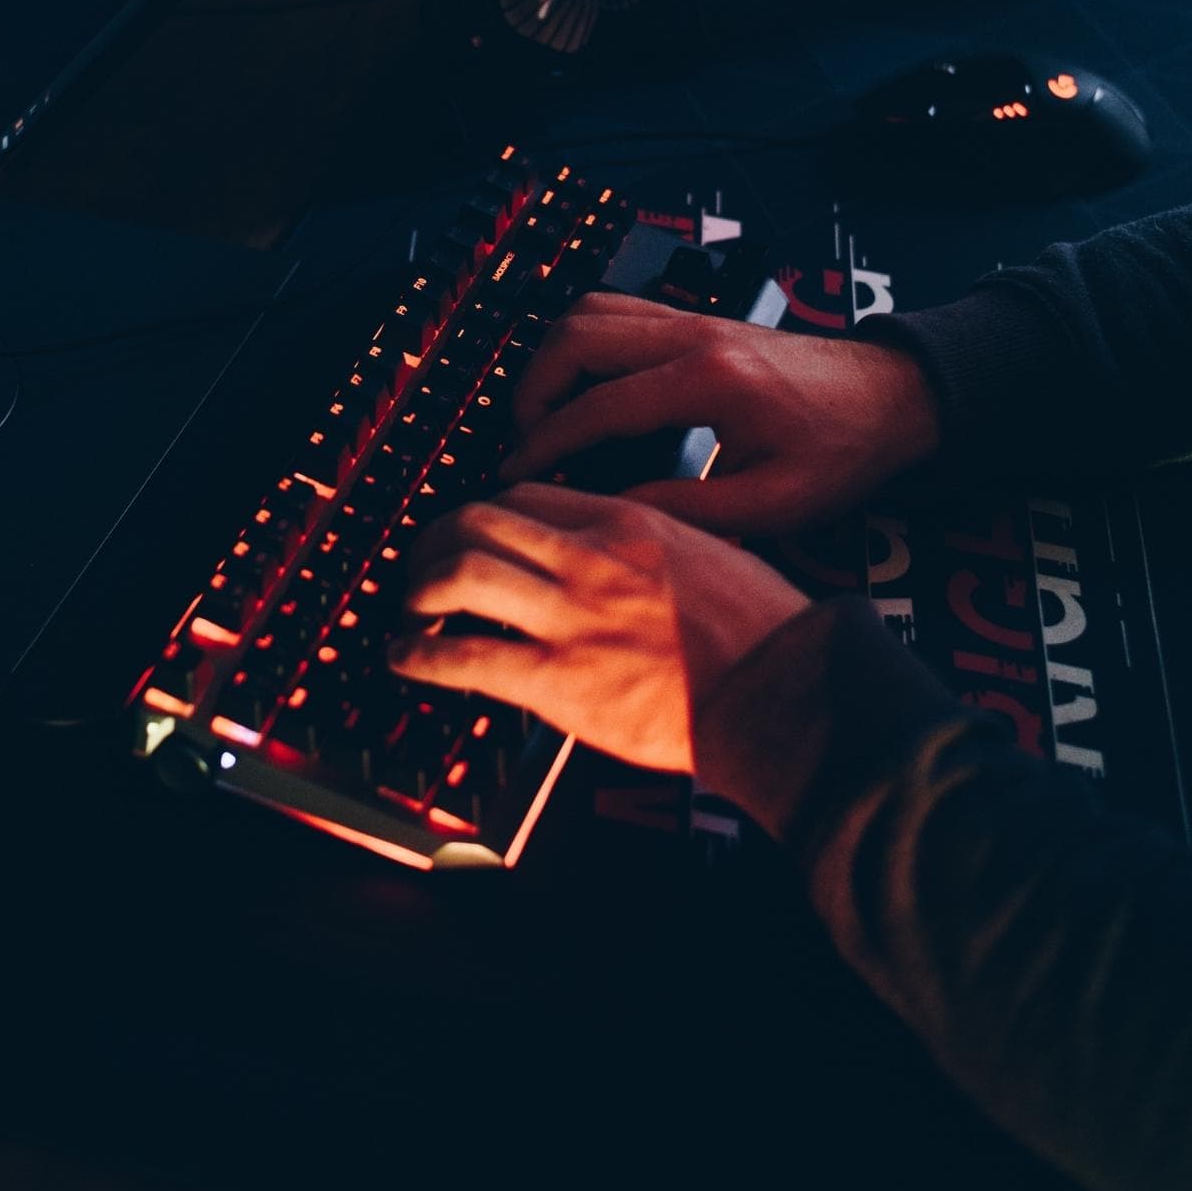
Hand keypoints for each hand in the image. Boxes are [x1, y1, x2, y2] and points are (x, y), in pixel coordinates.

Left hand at [387, 483, 809, 773]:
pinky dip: (419, 655)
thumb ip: (650, 550)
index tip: (472, 531)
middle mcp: (591, 559)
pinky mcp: (558, 680)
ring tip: (410, 609)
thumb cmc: (765, 635)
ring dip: (418, 589)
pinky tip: (406, 658)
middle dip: (435, 540)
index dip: (484, 511)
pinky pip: (463, 656)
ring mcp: (572, 618)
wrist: (784, 695)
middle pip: (478, 520)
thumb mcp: (710, 555)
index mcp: (630, 524)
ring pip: (459, 573)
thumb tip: (615, 560)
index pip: (527, 495)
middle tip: (422, 564)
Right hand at [499, 292, 940, 534]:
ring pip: (589, 313)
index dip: (546, 444)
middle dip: (532, 391)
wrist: (893, 397)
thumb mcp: (770, 504)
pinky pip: (615, 313)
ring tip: (541, 418)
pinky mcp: (695, 321)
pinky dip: (579, 346)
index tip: (515, 475)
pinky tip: (578, 389)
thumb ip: (685, 510)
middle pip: (577, 337)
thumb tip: (611, 513)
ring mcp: (693, 319)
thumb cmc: (843, 450)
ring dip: (551, 361)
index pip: (599, 405)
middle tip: (522, 444)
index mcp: (713, 381)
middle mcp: (695, 335)